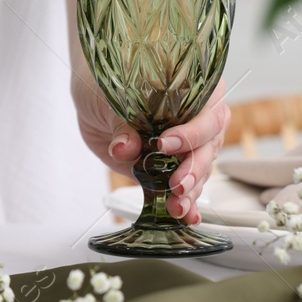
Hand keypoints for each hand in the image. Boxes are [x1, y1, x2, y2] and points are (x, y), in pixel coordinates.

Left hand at [72, 68, 229, 223]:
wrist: (93, 101)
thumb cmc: (108, 86)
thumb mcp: (112, 98)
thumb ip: (122, 124)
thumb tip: (125, 147)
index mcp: (194, 92)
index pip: (206, 114)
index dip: (190, 132)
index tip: (165, 144)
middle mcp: (196, 120)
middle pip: (207, 146)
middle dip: (194, 169)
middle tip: (177, 184)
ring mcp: (185, 147)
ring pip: (199, 170)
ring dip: (190, 191)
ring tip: (177, 206)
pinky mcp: (170, 168)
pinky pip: (184, 187)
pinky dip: (186, 203)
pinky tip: (186, 215)